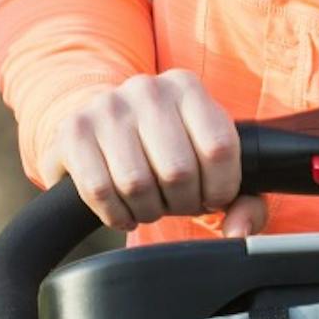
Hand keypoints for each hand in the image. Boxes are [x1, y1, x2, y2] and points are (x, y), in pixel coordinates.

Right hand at [48, 74, 261, 236]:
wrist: (101, 126)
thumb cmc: (165, 150)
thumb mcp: (209, 164)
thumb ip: (245, 201)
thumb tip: (240, 231)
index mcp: (187, 87)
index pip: (219, 148)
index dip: (219, 187)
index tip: (211, 197)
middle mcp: (147, 89)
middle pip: (178, 170)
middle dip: (182, 202)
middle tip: (176, 202)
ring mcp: (106, 106)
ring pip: (136, 183)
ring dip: (148, 210)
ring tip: (150, 204)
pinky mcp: (73, 131)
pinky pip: (99, 190)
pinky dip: (116, 213)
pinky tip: (123, 209)